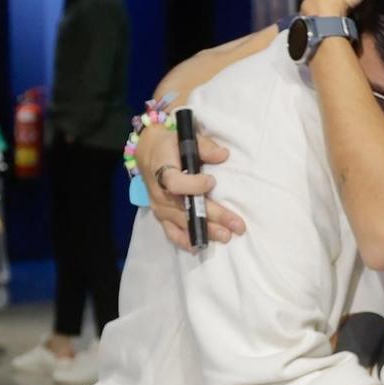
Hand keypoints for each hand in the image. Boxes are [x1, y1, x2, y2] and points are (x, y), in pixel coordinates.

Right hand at [137, 122, 245, 248]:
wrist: (147, 153)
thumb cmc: (169, 145)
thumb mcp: (185, 138)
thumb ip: (205, 147)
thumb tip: (223, 155)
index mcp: (162, 170)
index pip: (175, 182)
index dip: (193, 185)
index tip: (211, 181)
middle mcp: (160, 193)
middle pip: (185, 208)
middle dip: (213, 216)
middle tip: (236, 224)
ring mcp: (160, 207)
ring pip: (183, 222)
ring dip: (205, 231)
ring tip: (226, 236)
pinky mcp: (161, 216)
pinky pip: (171, 232)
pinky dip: (184, 241)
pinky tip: (200, 246)